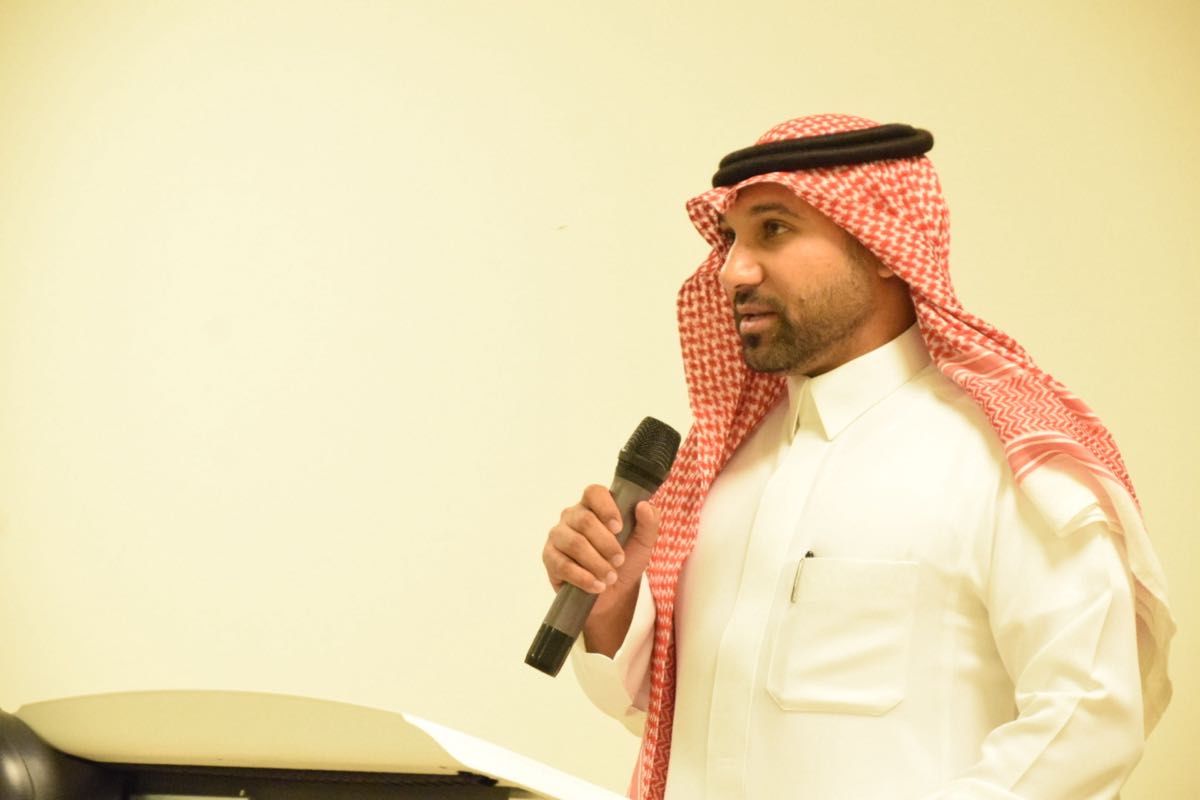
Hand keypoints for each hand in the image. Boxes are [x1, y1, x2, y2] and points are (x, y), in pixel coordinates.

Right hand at [543, 485, 659, 654]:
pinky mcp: (549, 557)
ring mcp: (558, 535)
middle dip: (606, 544)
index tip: (619, 529)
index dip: (606, 508)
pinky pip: (563, 565)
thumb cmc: (626, 561)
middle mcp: (572, 515)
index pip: (594, 492)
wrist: (613, 594)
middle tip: (619, 561)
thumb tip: (643, 505)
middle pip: (585, 521)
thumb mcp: (643, 543)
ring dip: (596, 563)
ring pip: (574, 543)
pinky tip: (597, 586)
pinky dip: (583, 578)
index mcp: (594, 505)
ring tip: (610, 577)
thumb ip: (649, 522)